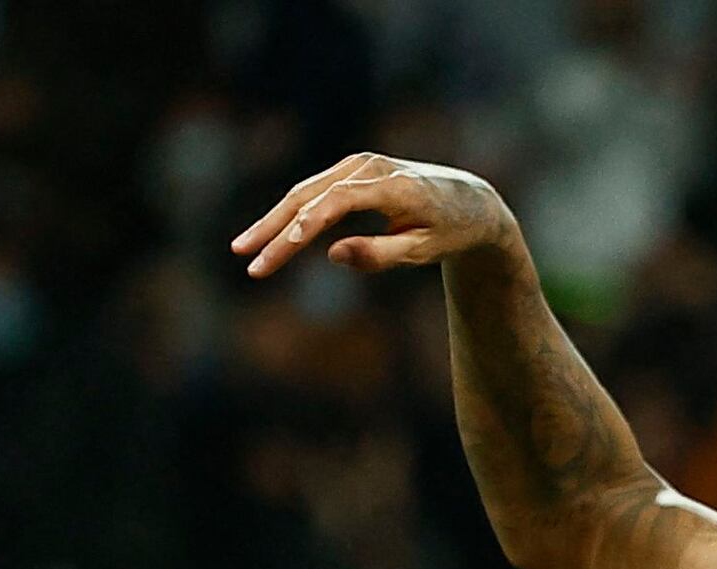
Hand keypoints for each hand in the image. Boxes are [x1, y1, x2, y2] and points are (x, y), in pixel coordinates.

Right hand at [234, 153, 523, 280]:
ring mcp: (358, 164)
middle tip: (245, 257)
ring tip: (244, 249)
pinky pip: (313, 191)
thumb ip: (380, 254)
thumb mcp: (425, 250)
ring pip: (304, 192)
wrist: (471, 200)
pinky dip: (289, 212)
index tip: (278, 252)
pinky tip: (269, 235)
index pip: (336, 204)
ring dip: (272, 221)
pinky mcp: (351, 169)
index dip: (304, 228)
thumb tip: (330, 255)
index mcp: (393, 187)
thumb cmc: (451, 231)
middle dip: (274, 228)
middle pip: (310, 195)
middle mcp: (370, 168)